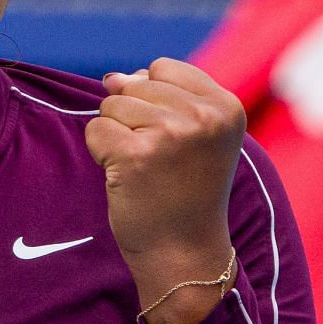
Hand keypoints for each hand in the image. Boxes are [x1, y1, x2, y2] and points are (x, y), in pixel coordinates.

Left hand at [86, 58, 244, 323]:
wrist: (185, 255)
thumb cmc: (186, 194)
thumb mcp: (197, 136)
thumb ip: (163, 96)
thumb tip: (112, 77)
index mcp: (226, 107)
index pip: (164, 68)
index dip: (154, 101)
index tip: (174, 142)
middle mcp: (204, 117)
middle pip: (136, 84)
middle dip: (134, 119)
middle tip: (159, 163)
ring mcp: (171, 134)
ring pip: (112, 104)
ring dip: (117, 136)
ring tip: (145, 170)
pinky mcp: (136, 154)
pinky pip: (95, 130)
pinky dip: (100, 154)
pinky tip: (126, 179)